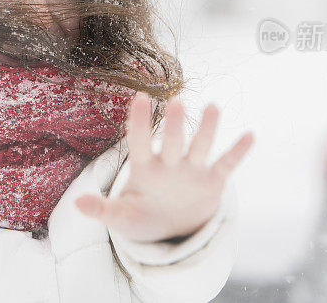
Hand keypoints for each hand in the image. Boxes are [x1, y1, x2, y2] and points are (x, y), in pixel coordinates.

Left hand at [75, 93, 253, 242]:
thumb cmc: (141, 216)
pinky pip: (226, 164)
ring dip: (207, 128)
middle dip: (173, 125)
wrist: (168, 228)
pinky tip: (250, 135)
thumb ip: (101, 209)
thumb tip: (76, 203)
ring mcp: (191, 170)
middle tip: (175, 102)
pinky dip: (238, 152)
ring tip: (213, 107)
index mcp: (144, 168)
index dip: (138, 122)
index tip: (138, 97)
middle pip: (171, 141)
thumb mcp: (120, 216)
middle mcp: (168, 163)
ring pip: (200, 145)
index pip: (139, 141)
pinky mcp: (212, 181)